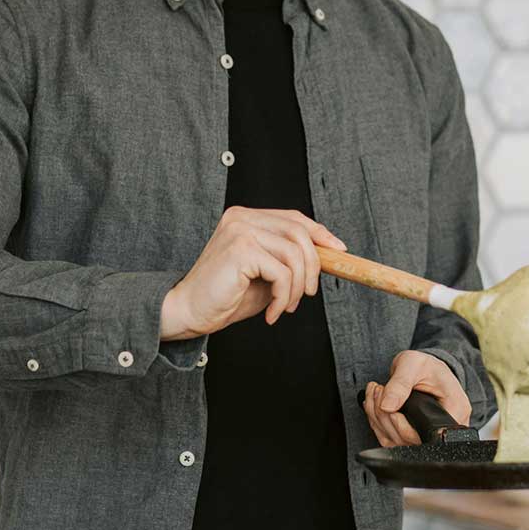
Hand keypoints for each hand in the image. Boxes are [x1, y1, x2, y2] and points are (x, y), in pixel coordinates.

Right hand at [160, 206, 346, 339]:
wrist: (189, 312)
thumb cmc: (226, 296)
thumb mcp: (265, 273)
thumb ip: (288, 260)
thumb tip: (327, 256)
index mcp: (246, 217)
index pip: (293, 218)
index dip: (319, 233)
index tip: (339, 250)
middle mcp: (242, 217)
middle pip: (299, 233)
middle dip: (313, 267)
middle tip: (305, 295)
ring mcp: (240, 230)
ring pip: (294, 254)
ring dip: (297, 288)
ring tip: (284, 307)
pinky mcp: (241, 249)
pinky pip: (282, 273)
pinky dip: (283, 297)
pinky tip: (271, 312)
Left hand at [363, 350, 471, 447]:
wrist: (423, 369)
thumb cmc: (424, 365)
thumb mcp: (413, 364)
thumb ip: (401, 383)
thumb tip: (387, 406)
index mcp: (455, 410)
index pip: (429, 434)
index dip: (403, 426)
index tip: (389, 406)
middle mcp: (444, 427)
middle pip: (409, 440)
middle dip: (385, 417)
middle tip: (379, 391)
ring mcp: (428, 435)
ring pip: (397, 442)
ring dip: (378, 419)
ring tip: (377, 393)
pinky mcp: (413, 436)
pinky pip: (391, 440)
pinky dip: (377, 423)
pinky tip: (376, 403)